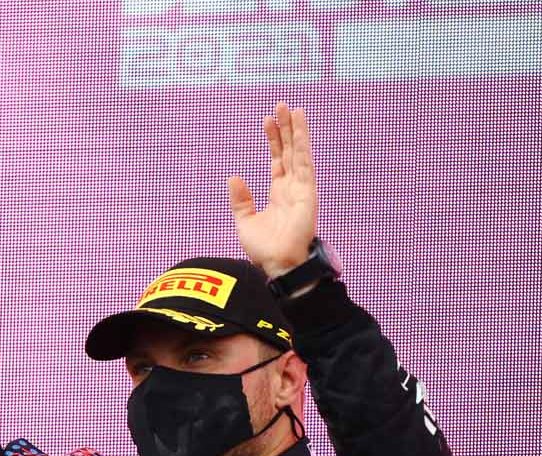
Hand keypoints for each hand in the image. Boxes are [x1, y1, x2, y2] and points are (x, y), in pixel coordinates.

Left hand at [228, 102, 316, 278]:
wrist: (278, 265)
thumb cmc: (265, 249)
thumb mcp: (245, 220)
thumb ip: (240, 199)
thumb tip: (234, 177)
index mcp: (279, 192)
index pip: (278, 160)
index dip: (274, 140)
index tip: (267, 121)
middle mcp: (292, 187)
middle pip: (289, 151)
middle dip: (285, 129)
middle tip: (281, 105)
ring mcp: (301, 188)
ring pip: (299, 152)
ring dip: (296, 130)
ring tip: (291, 109)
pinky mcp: (308, 192)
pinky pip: (304, 164)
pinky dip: (302, 145)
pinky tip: (299, 128)